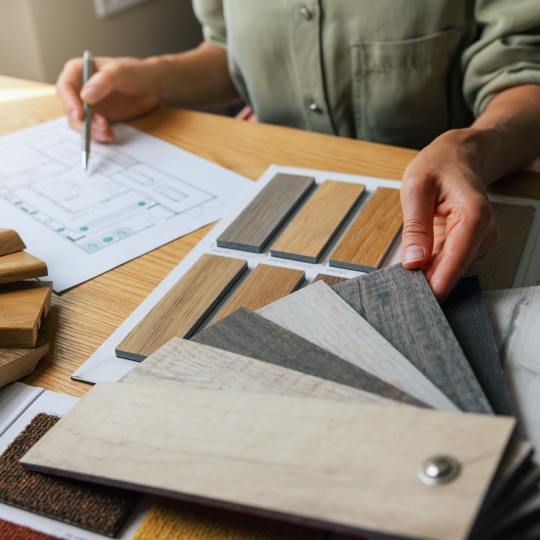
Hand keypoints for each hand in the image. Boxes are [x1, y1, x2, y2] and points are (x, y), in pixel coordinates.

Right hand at [56, 56, 159, 142]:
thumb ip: (103, 82)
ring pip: (79, 123)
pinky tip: (110, 136)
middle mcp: (78, 89)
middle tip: (99, 126)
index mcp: (78, 71)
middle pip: (69, 109)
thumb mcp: (120, 72)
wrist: (150, 86)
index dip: (69, 102)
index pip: (65, 87)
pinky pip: (92, 130)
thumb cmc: (134, 72)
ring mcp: (87, 105)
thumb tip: (85, 96)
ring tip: (107, 131)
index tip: (80, 115)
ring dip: (91, 130)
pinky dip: (99, 135)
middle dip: (82, 121)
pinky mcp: (97, 118)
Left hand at [400, 129, 499, 301]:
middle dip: (427, 284)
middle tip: (399, 296)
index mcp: (474, 215)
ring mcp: (479, 241)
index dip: (437, 285)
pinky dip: (430, 267)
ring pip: (450, 270)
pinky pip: (448, 264)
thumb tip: (413, 261)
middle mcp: (483, 232)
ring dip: (427, 275)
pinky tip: (414, 265)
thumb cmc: (439, 165)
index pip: (456, 260)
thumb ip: (415, 227)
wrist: (460, 156)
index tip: (419, 304)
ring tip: (402, 277)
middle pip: (454, 270)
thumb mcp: (416, 188)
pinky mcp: (470, 246)